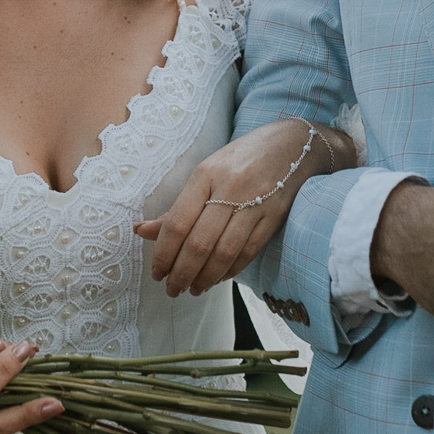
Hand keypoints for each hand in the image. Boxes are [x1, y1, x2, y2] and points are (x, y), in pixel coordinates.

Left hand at [137, 117, 353, 297]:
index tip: (156, 273)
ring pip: (224, 252)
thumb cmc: (241, 159)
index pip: (178, 222)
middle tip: (171, 289)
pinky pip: (248, 253)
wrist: (293, 144)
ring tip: (193, 289)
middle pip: (200, 242)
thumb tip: (141, 231)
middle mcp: (231, 188)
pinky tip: (217, 278)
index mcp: (207, 174)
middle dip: (181, 272)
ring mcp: (255, 203)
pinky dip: (230, 271)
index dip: (164, 253)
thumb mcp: (206, 173)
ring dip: (205, 278)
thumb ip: (177, 206)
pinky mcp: (274, 218)